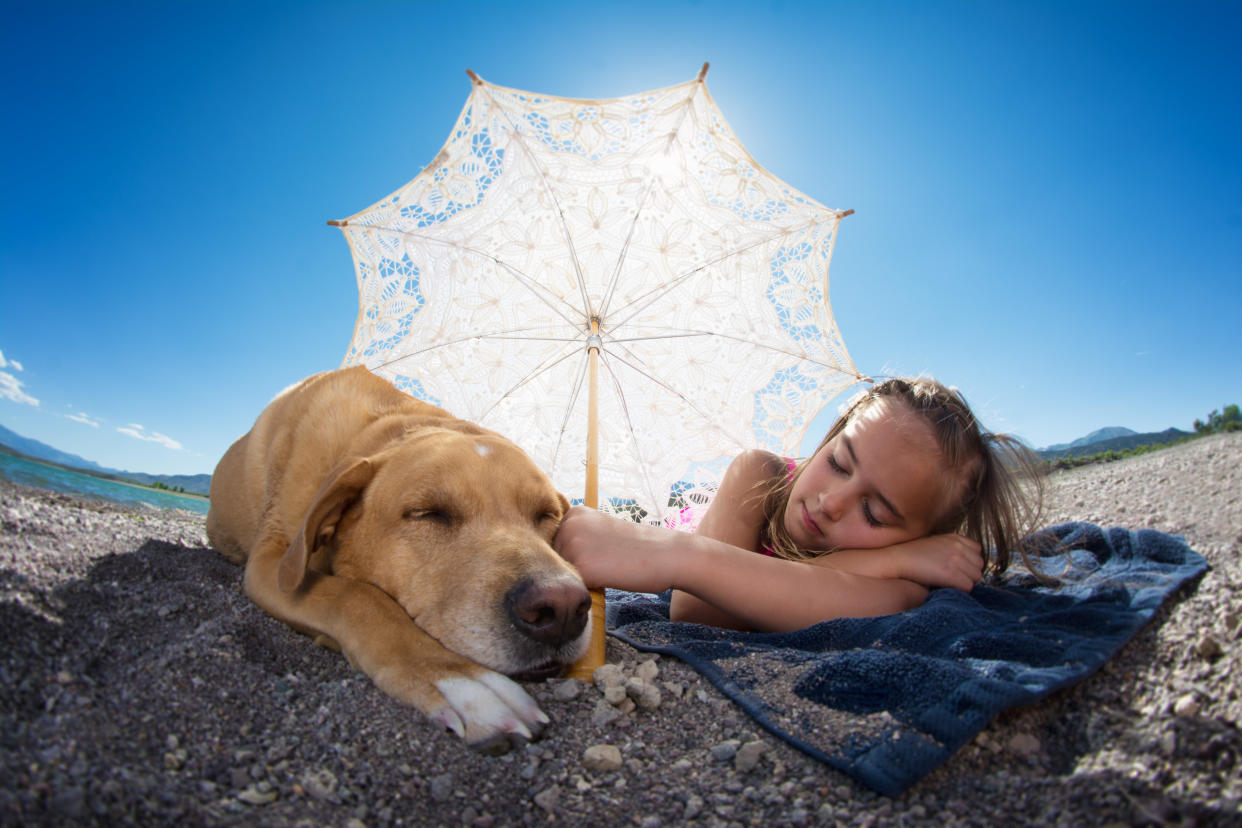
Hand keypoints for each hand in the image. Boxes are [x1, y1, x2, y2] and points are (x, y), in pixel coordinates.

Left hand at [553, 506, 680, 593]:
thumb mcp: (601, 530)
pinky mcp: (580, 566)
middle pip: (555, 561)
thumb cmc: (636, 547)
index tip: (601, 553)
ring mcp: (572, 544)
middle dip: (575, 568)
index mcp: (574, 513)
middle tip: (606, 563)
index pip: (555, 546)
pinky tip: (608, 578)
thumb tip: (552, 559)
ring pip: (563, 575)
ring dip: (581, 579)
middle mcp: (568, 525)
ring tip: (607, 569)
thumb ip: (577, 537)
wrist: (665, 554)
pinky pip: (574, 586)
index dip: (577, 556)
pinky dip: (589, 588)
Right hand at [890, 534, 983, 591]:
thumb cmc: (913, 555)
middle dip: (969, 574)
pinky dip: (960, 590)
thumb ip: (952, 548)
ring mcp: (955, 559)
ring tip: (949, 583)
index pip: (978, 552)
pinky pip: (968, 587)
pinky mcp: (950, 573)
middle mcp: (958, 546)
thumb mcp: (936, 543)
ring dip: (965, 582)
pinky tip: (946, 587)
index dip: (969, 562)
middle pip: (979, 566)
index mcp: (955, 538)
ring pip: (975, 578)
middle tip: (953, 578)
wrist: (897, 560)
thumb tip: (965, 565)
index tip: (958, 568)